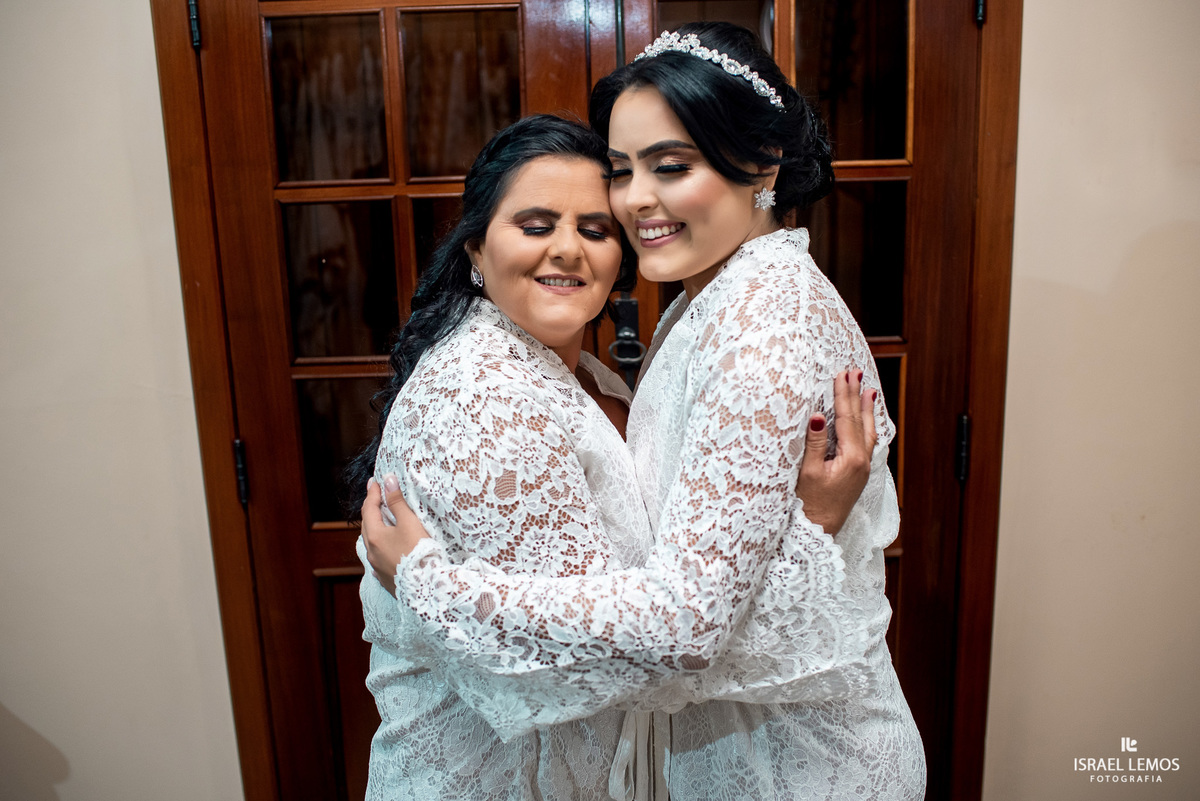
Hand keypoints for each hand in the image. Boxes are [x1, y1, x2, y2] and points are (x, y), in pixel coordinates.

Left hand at [361, 475, 432, 595]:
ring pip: (371, 542)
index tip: (374, 481)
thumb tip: (387, 480)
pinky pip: (377, 557)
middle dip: (371, 509)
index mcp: (374, 536)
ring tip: (381, 519)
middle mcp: (371, 551)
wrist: (426, 588)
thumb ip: (397, 501)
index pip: (369, 509)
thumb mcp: (409, 523)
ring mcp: (376, 566)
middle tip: (376, 496)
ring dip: (374, 528)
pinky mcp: (385, 578)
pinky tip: (385, 547)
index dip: (372, 493)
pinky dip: (380, 545)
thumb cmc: (418, 552)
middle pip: (367, 525)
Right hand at [796, 369, 877, 533]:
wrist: (819, 531)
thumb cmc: (810, 504)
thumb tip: (818, 416)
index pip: (847, 418)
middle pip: (860, 421)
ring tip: (869, 391)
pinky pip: (866, 442)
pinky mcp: (859, 474)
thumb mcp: (808, 472)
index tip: (843, 374)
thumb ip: (814, 443)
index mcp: (852, 458)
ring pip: (867, 431)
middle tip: (857, 373)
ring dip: (866, 409)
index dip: (844, 395)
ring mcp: (863, 468)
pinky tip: (866, 421)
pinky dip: (866, 425)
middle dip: (857, 395)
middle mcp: (862, 461)